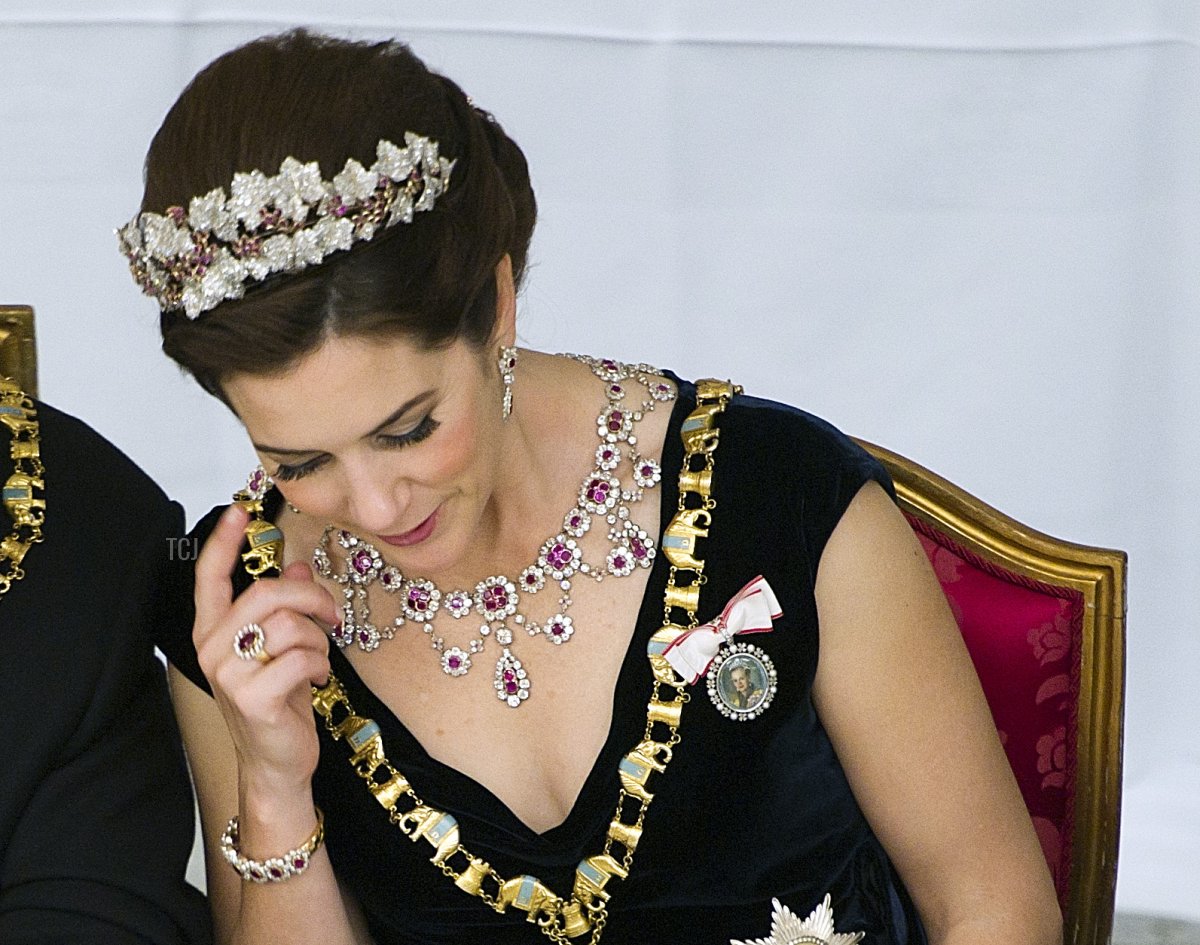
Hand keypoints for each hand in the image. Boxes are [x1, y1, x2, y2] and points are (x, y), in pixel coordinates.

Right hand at [194, 504, 340, 794]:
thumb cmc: (278, 702)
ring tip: (316, 660)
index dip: (223, 541)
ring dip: (318, 641)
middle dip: (311, 597)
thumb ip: (285, 607)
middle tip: (331, 615)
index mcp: (213, 631)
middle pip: (266, 592)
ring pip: (290, 625)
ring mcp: (228, 674)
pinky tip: (315, 679)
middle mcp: (212, 648)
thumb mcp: (283, 647)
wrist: (277, 762)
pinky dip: (320, 665)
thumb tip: (298, 565)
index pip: (208, 577)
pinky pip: (301, 657)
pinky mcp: (251, 698)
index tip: (240, 510)